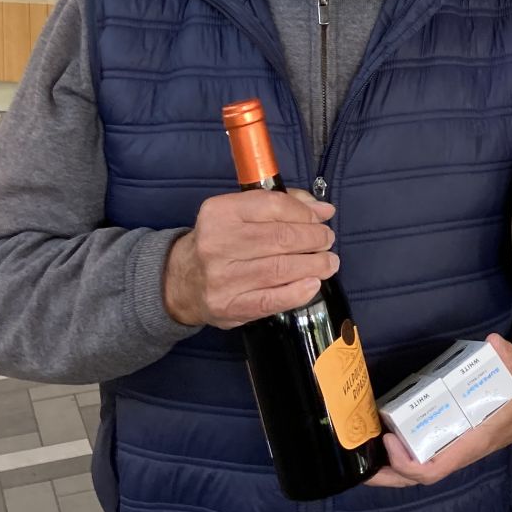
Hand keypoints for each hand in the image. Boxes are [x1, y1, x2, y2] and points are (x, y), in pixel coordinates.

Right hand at [161, 187, 337, 329]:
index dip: (305, 213)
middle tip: (327, 241)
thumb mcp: (241, 213)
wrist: (182, 282)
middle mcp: (217, 243)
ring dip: (314, 265)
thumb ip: (283, 204)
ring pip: (280, 269)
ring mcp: (221, 278)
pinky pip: (271, 300)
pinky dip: (298, 292)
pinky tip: (313, 284)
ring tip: (328, 262)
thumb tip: (323, 210)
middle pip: (281, 238)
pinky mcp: (229, 306)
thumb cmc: (222, 242)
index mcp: (220, 212)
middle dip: (314, 239)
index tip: (320, 219)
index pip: (274, 206)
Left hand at [366, 335, 511, 487]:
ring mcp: (456, 447)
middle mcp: (461, 451)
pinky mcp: (454, 440)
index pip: (436, 468)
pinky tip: (388, 437)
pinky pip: (425, 456)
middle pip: (419, 477)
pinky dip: (403, 454)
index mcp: (473, 441)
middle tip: (361, 468)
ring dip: (392, 468)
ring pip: (420, 470)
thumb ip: (509, 358)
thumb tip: (494, 343)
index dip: (408, 463)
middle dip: (390, 476)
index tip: (390, 439)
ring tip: (366, 456)